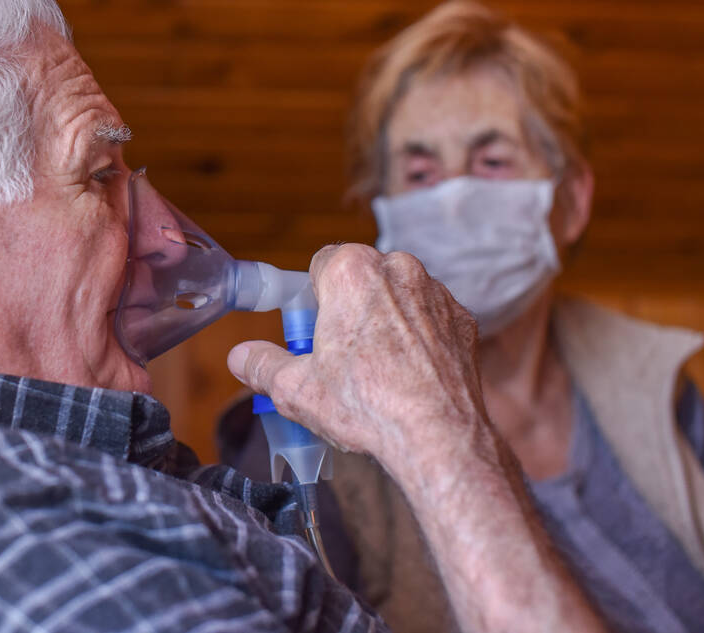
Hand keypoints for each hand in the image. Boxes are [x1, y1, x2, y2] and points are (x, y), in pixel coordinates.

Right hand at [229, 244, 609, 632]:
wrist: (438, 438)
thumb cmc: (366, 406)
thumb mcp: (294, 390)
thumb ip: (261, 365)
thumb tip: (240, 357)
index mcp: (352, 271)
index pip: (321, 264)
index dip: (312, 300)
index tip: (312, 333)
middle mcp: (398, 267)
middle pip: (360, 280)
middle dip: (349, 310)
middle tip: (340, 358)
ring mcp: (436, 292)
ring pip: (397, 298)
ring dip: (385, 322)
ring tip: (378, 373)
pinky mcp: (462, 319)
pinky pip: (429, 320)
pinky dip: (418, 339)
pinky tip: (409, 377)